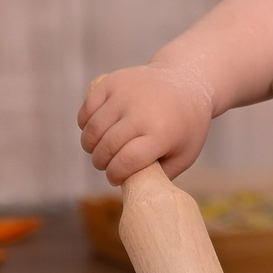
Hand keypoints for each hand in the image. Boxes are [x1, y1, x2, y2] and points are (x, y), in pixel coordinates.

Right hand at [78, 64, 213, 184]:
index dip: (115, 175)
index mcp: (161, 133)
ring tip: (99, 151)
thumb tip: (137, 191)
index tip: (115, 179)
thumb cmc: (185, 126)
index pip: (126, 162)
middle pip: (107, 147)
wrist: (186, 81)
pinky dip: (85, 124)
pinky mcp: (112, 82)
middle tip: (106, 166)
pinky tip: (96, 131)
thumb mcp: (185, 155)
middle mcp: (141, 112)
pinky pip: (87, 109)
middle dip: (101, 163)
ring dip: (90, 146)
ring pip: (93, 129)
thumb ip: (162, 175)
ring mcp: (125, 94)